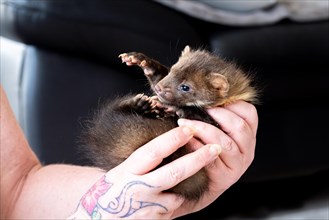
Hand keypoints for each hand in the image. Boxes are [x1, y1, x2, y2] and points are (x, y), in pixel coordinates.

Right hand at [67, 126, 220, 218]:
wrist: (97, 219)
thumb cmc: (110, 191)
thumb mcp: (120, 171)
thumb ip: (141, 161)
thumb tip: (166, 143)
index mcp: (127, 170)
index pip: (152, 152)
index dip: (171, 140)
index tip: (187, 128)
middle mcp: (137, 187)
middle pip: (173, 172)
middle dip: (197, 159)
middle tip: (216, 147)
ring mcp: (147, 205)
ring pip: (179, 192)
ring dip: (189, 182)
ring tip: (195, 169)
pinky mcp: (155, 217)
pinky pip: (175, 205)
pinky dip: (178, 198)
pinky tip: (172, 195)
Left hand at [173, 101, 257, 216]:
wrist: (203, 184)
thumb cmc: (207, 151)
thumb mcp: (217, 132)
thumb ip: (215, 117)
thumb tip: (197, 94)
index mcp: (248, 135)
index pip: (250, 113)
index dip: (232, 103)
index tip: (213, 98)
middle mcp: (248, 149)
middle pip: (239, 127)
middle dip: (216, 114)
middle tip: (198, 108)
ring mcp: (238, 165)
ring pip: (225, 143)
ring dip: (203, 129)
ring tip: (185, 123)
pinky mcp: (225, 177)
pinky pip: (211, 159)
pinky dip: (197, 147)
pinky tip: (186, 141)